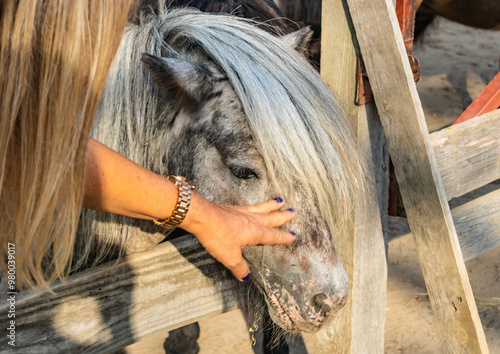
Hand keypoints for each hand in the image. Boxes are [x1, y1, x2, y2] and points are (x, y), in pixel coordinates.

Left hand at [182, 194, 296, 280]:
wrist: (202, 216)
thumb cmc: (217, 235)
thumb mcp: (230, 257)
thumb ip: (240, 268)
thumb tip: (246, 277)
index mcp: (254, 232)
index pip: (272, 236)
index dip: (283, 237)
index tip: (293, 235)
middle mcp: (250, 220)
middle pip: (270, 218)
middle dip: (282, 216)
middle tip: (293, 211)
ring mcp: (241, 212)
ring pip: (260, 208)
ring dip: (271, 206)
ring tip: (280, 201)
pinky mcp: (231, 209)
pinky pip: (248, 206)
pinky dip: (255, 205)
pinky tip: (252, 206)